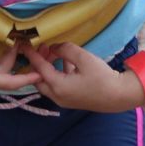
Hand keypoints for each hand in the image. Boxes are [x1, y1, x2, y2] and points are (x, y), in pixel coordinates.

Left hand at [23, 41, 144, 112]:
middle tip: (45, 48)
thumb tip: (54, 47)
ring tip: (56, 53)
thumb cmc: (103, 77)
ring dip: (48, 67)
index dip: (31, 54)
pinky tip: (67, 63)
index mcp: (58, 86)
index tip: (24, 44)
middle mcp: (57, 96)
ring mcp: (64, 100)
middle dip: (38, 62)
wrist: (120, 96)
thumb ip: (65, 49)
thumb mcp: (83, 58)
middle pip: (38, 78)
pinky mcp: (71, 100)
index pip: (39, 68)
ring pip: (48, 82)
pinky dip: (58, 74)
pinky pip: (58, 86)